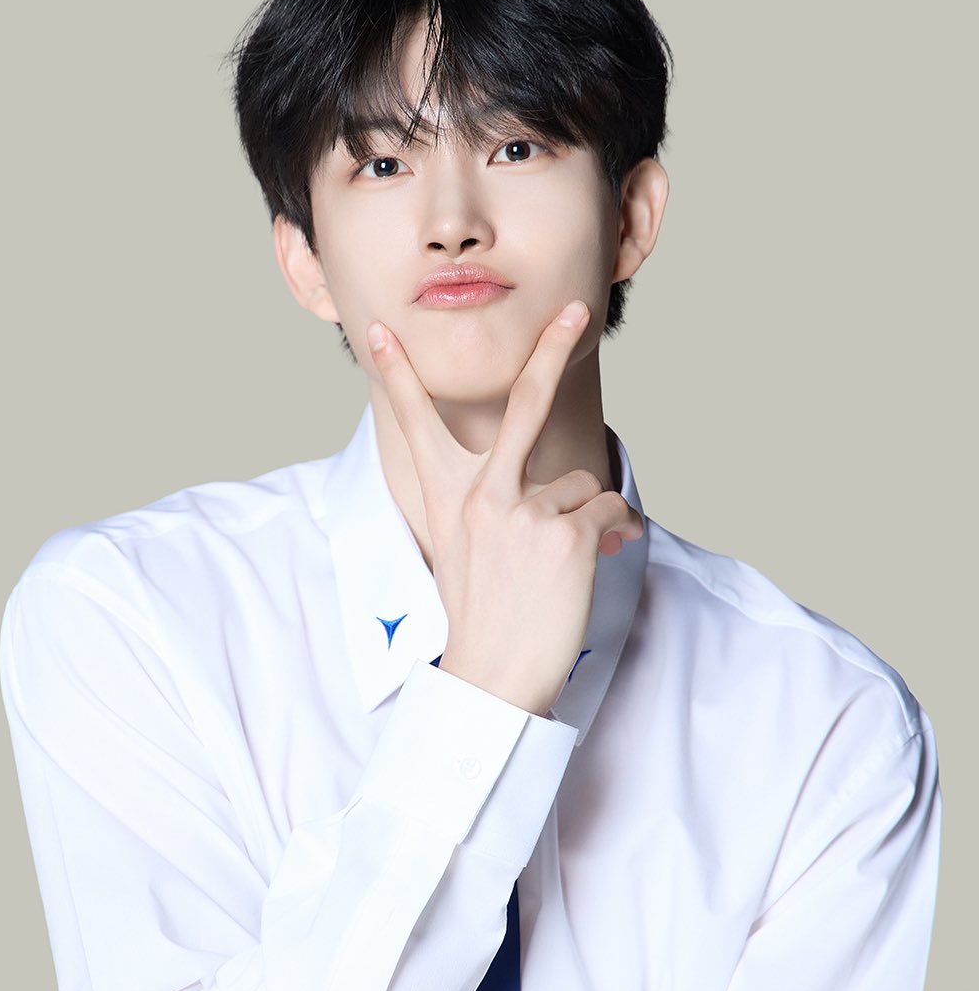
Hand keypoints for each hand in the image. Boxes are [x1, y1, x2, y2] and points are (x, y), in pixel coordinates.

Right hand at [367, 298, 643, 716]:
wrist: (493, 678)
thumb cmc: (481, 618)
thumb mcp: (463, 552)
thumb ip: (496, 507)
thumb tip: (568, 488)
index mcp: (448, 498)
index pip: (415, 424)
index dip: (397, 375)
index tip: (377, 331)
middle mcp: (482, 495)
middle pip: (524, 404)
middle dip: (552, 349)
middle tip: (578, 312)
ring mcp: (525, 512)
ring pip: (582, 486)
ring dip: (585, 520)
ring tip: (562, 565)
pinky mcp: (567, 536)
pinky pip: (611, 512)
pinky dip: (614, 535)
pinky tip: (593, 564)